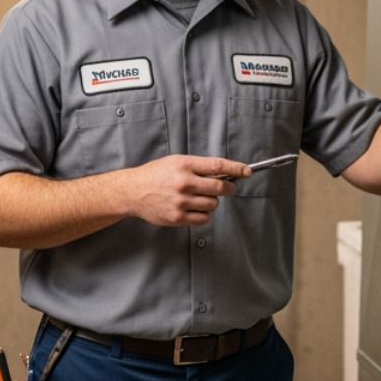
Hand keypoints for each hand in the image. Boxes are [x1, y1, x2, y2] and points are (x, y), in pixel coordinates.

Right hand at [128, 155, 250, 226]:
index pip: (218, 166)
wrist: (133, 191)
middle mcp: (184, 182)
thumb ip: (198, 167)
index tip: (247, 171)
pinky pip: (204, 218)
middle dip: (229, 187)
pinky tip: (195, 208)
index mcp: (184, 165)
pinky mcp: (178, 217)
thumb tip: (224, 172)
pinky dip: (204, 214)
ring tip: (201, 197)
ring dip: (213, 201)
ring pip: (213, 204)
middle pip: (220, 187)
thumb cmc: (156, 174)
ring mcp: (181, 201)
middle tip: (229, 187)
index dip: (236, 168)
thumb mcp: (176, 162)